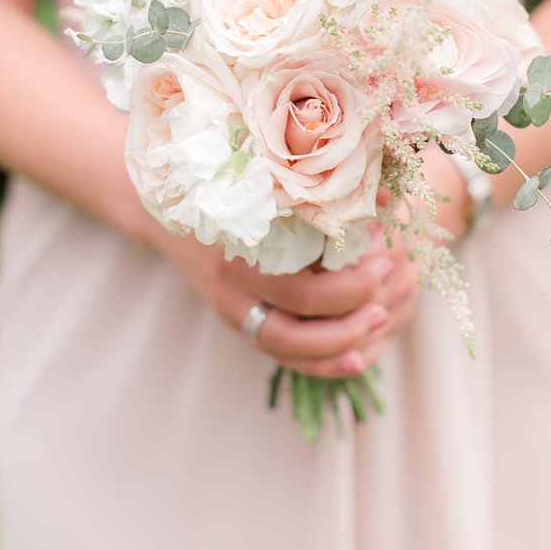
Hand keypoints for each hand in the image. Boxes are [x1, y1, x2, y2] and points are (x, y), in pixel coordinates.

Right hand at [144, 214, 415, 379]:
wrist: (160, 210)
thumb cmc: (219, 188)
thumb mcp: (258, 187)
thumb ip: (310, 199)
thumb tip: (382, 202)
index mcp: (235, 254)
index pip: (300, 291)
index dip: (349, 286)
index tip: (386, 263)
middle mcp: (230, 290)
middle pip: (295, 327)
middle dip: (351, 315)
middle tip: (390, 287)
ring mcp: (230, 310)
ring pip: (287, 349)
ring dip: (340, 343)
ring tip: (380, 322)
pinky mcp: (237, 321)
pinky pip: (280, 355)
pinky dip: (320, 362)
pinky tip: (357, 357)